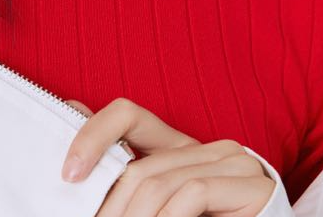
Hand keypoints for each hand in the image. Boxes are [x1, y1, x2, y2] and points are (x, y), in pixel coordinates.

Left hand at [60, 97, 276, 216]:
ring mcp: (233, 161)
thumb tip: (70, 149)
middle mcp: (207, 146)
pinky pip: (192, 193)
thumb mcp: (162, 206)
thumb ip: (128, 177)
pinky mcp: (254, 184)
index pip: (126, 114)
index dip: (92, 134)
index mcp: (180, 147)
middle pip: (140, 168)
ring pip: (161, 184)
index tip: (68, 174)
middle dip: (112, 209)